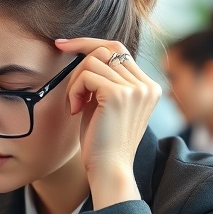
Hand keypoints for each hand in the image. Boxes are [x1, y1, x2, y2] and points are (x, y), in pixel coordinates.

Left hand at [54, 37, 161, 208]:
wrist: (109, 170)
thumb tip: (82, 54)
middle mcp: (146, 84)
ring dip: (75, 82)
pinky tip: (75, 111)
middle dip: (78, 60)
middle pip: (106, 49)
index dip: (89, 43)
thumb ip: (103, 80)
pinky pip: (86, 75)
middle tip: (68, 85)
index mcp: (148, 86)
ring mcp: (135, 88)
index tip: (64, 45)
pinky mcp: (119, 95)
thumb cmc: (101, 142)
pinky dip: (74, 90)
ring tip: (75, 105)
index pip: (118, 48)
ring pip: (93, 61)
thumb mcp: (105, 105)